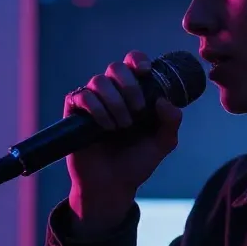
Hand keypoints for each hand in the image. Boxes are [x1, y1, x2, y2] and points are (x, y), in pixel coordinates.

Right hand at [63, 51, 182, 234]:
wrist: (113, 185)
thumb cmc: (137, 162)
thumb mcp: (163, 143)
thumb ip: (171, 122)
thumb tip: (163, 101)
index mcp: (135, 94)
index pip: (133, 62)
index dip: (137, 60)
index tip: (145, 72)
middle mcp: (113, 94)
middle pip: (116, 67)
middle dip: (129, 86)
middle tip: (138, 110)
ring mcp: (93, 102)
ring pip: (99, 81)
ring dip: (115, 102)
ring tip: (122, 126)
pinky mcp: (75, 114)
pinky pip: (81, 95)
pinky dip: (96, 108)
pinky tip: (105, 126)